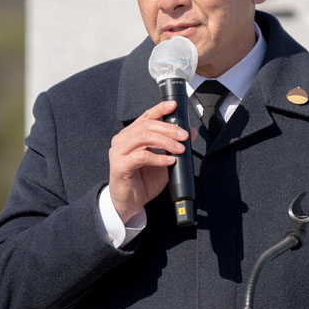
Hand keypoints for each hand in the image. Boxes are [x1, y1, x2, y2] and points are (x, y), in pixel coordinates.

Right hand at [108, 100, 195, 222]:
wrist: (129, 203)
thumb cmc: (143, 181)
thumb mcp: (164, 161)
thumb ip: (174, 146)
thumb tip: (191, 132)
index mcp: (131, 135)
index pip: (145, 116)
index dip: (159, 109)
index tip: (174, 105)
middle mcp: (122, 140)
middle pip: (146, 125)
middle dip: (168, 128)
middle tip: (184, 136)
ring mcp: (118, 152)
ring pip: (144, 137)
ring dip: (165, 142)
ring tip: (179, 149)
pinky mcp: (119, 165)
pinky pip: (141, 156)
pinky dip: (158, 158)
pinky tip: (169, 161)